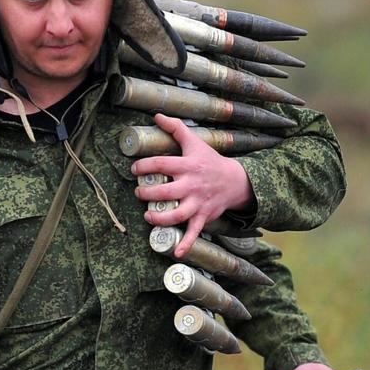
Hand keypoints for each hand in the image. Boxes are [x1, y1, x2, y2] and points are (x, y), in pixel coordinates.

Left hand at [131, 113, 253, 255]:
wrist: (235, 181)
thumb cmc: (210, 161)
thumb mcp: (195, 142)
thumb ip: (175, 129)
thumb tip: (157, 115)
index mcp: (188, 166)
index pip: (161, 165)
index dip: (144, 166)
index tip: (134, 169)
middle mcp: (192, 185)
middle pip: (165, 192)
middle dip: (147, 194)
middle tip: (139, 193)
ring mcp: (198, 203)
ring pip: (177, 214)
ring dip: (160, 218)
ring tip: (148, 216)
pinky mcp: (203, 216)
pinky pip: (194, 232)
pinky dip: (186, 244)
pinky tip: (176, 253)